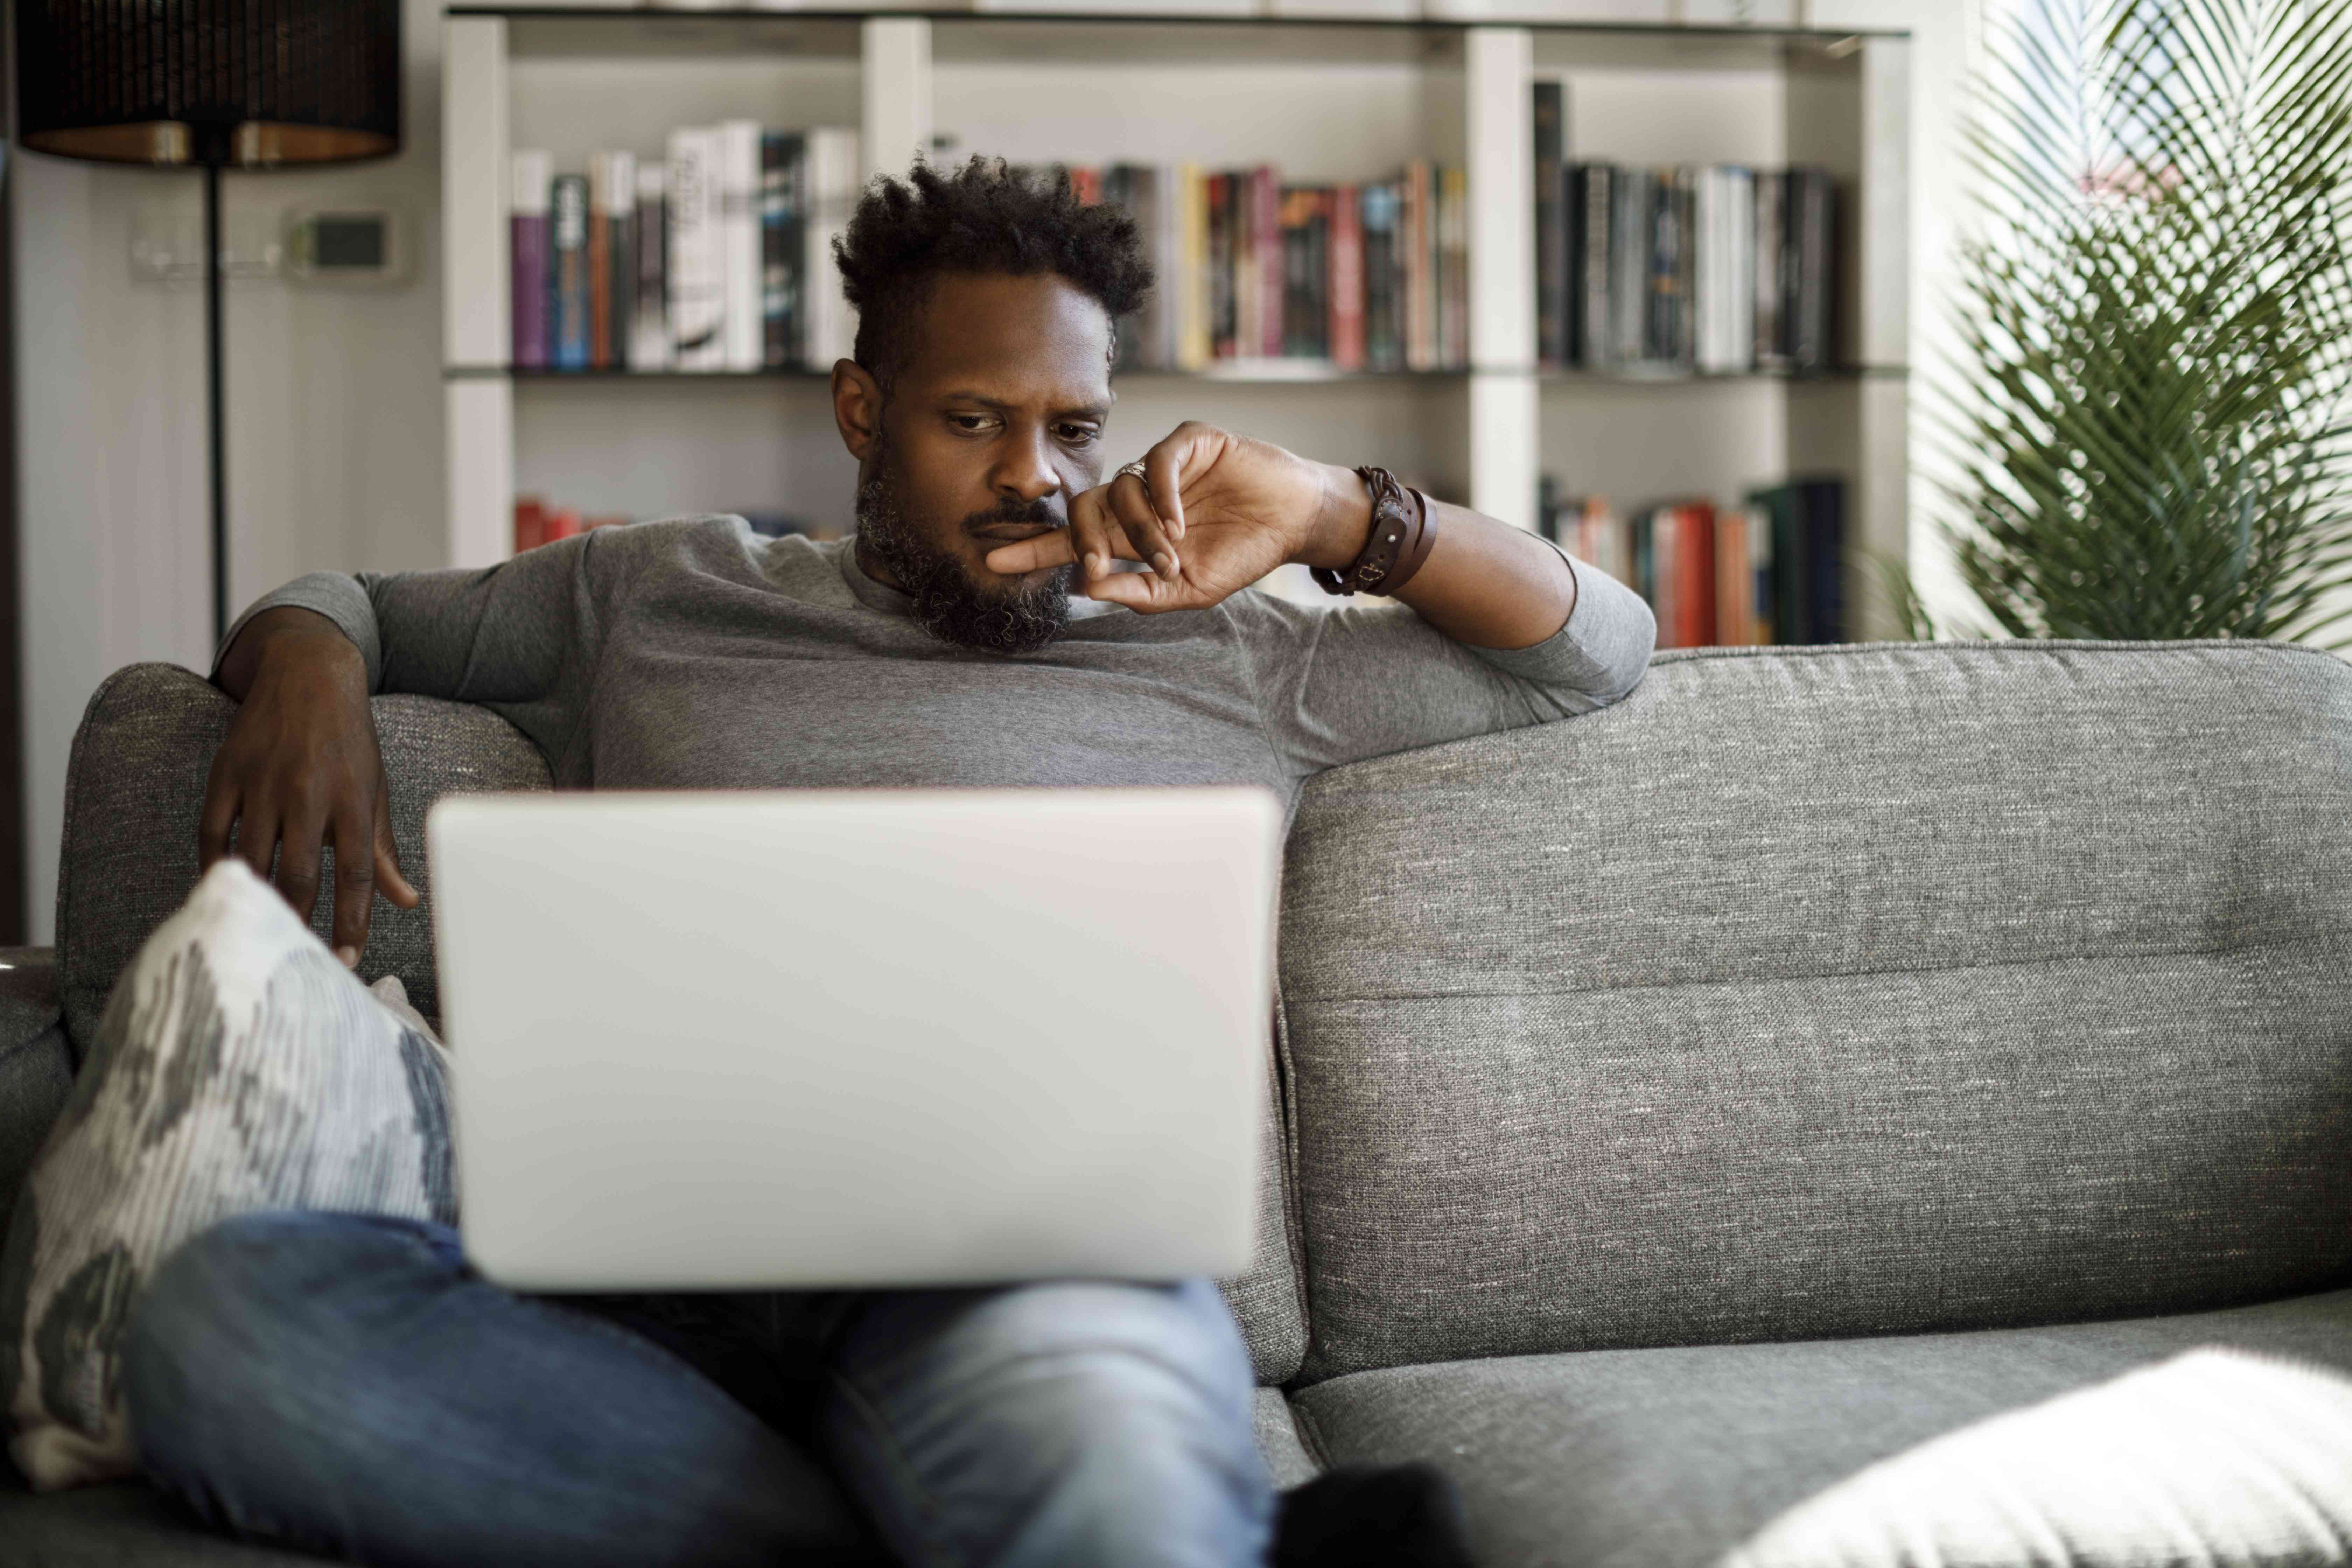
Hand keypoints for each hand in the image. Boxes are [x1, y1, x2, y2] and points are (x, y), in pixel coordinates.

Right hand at [200, 614, 418, 964]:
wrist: (309, 674)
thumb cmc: (349, 742)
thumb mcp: (375, 790)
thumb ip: (383, 851)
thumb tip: (406, 901)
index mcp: (352, 800)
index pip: (354, 876)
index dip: (352, 923)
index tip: (346, 959)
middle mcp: (308, 793)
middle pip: (299, 874)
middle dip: (299, 921)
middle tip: (297, 954)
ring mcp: (263, 782)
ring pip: (254, 858)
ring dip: (257, 900)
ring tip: (262, 931)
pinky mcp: (227, 772)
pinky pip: (213, 832)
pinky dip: (217, 866)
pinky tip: (227, 889)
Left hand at [981, 422, 1371, 613]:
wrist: (1292, 521)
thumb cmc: (1242, 554)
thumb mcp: (1189, 589)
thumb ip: (1140, 592)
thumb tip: (1087, 587)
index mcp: (1130, 533)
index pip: (1071, 540)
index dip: (1034, 550)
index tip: (993, 562)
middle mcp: (1136, 497)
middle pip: (1083, 509)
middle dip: (1081, 540)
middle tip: (1095, 564)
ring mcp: (1159, 468)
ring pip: (1120, 490)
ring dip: (1142, 530)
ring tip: (1172, 554)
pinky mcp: (1188, 443)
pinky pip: (1155, 463)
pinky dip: (1161, 495)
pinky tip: (1179, 522)